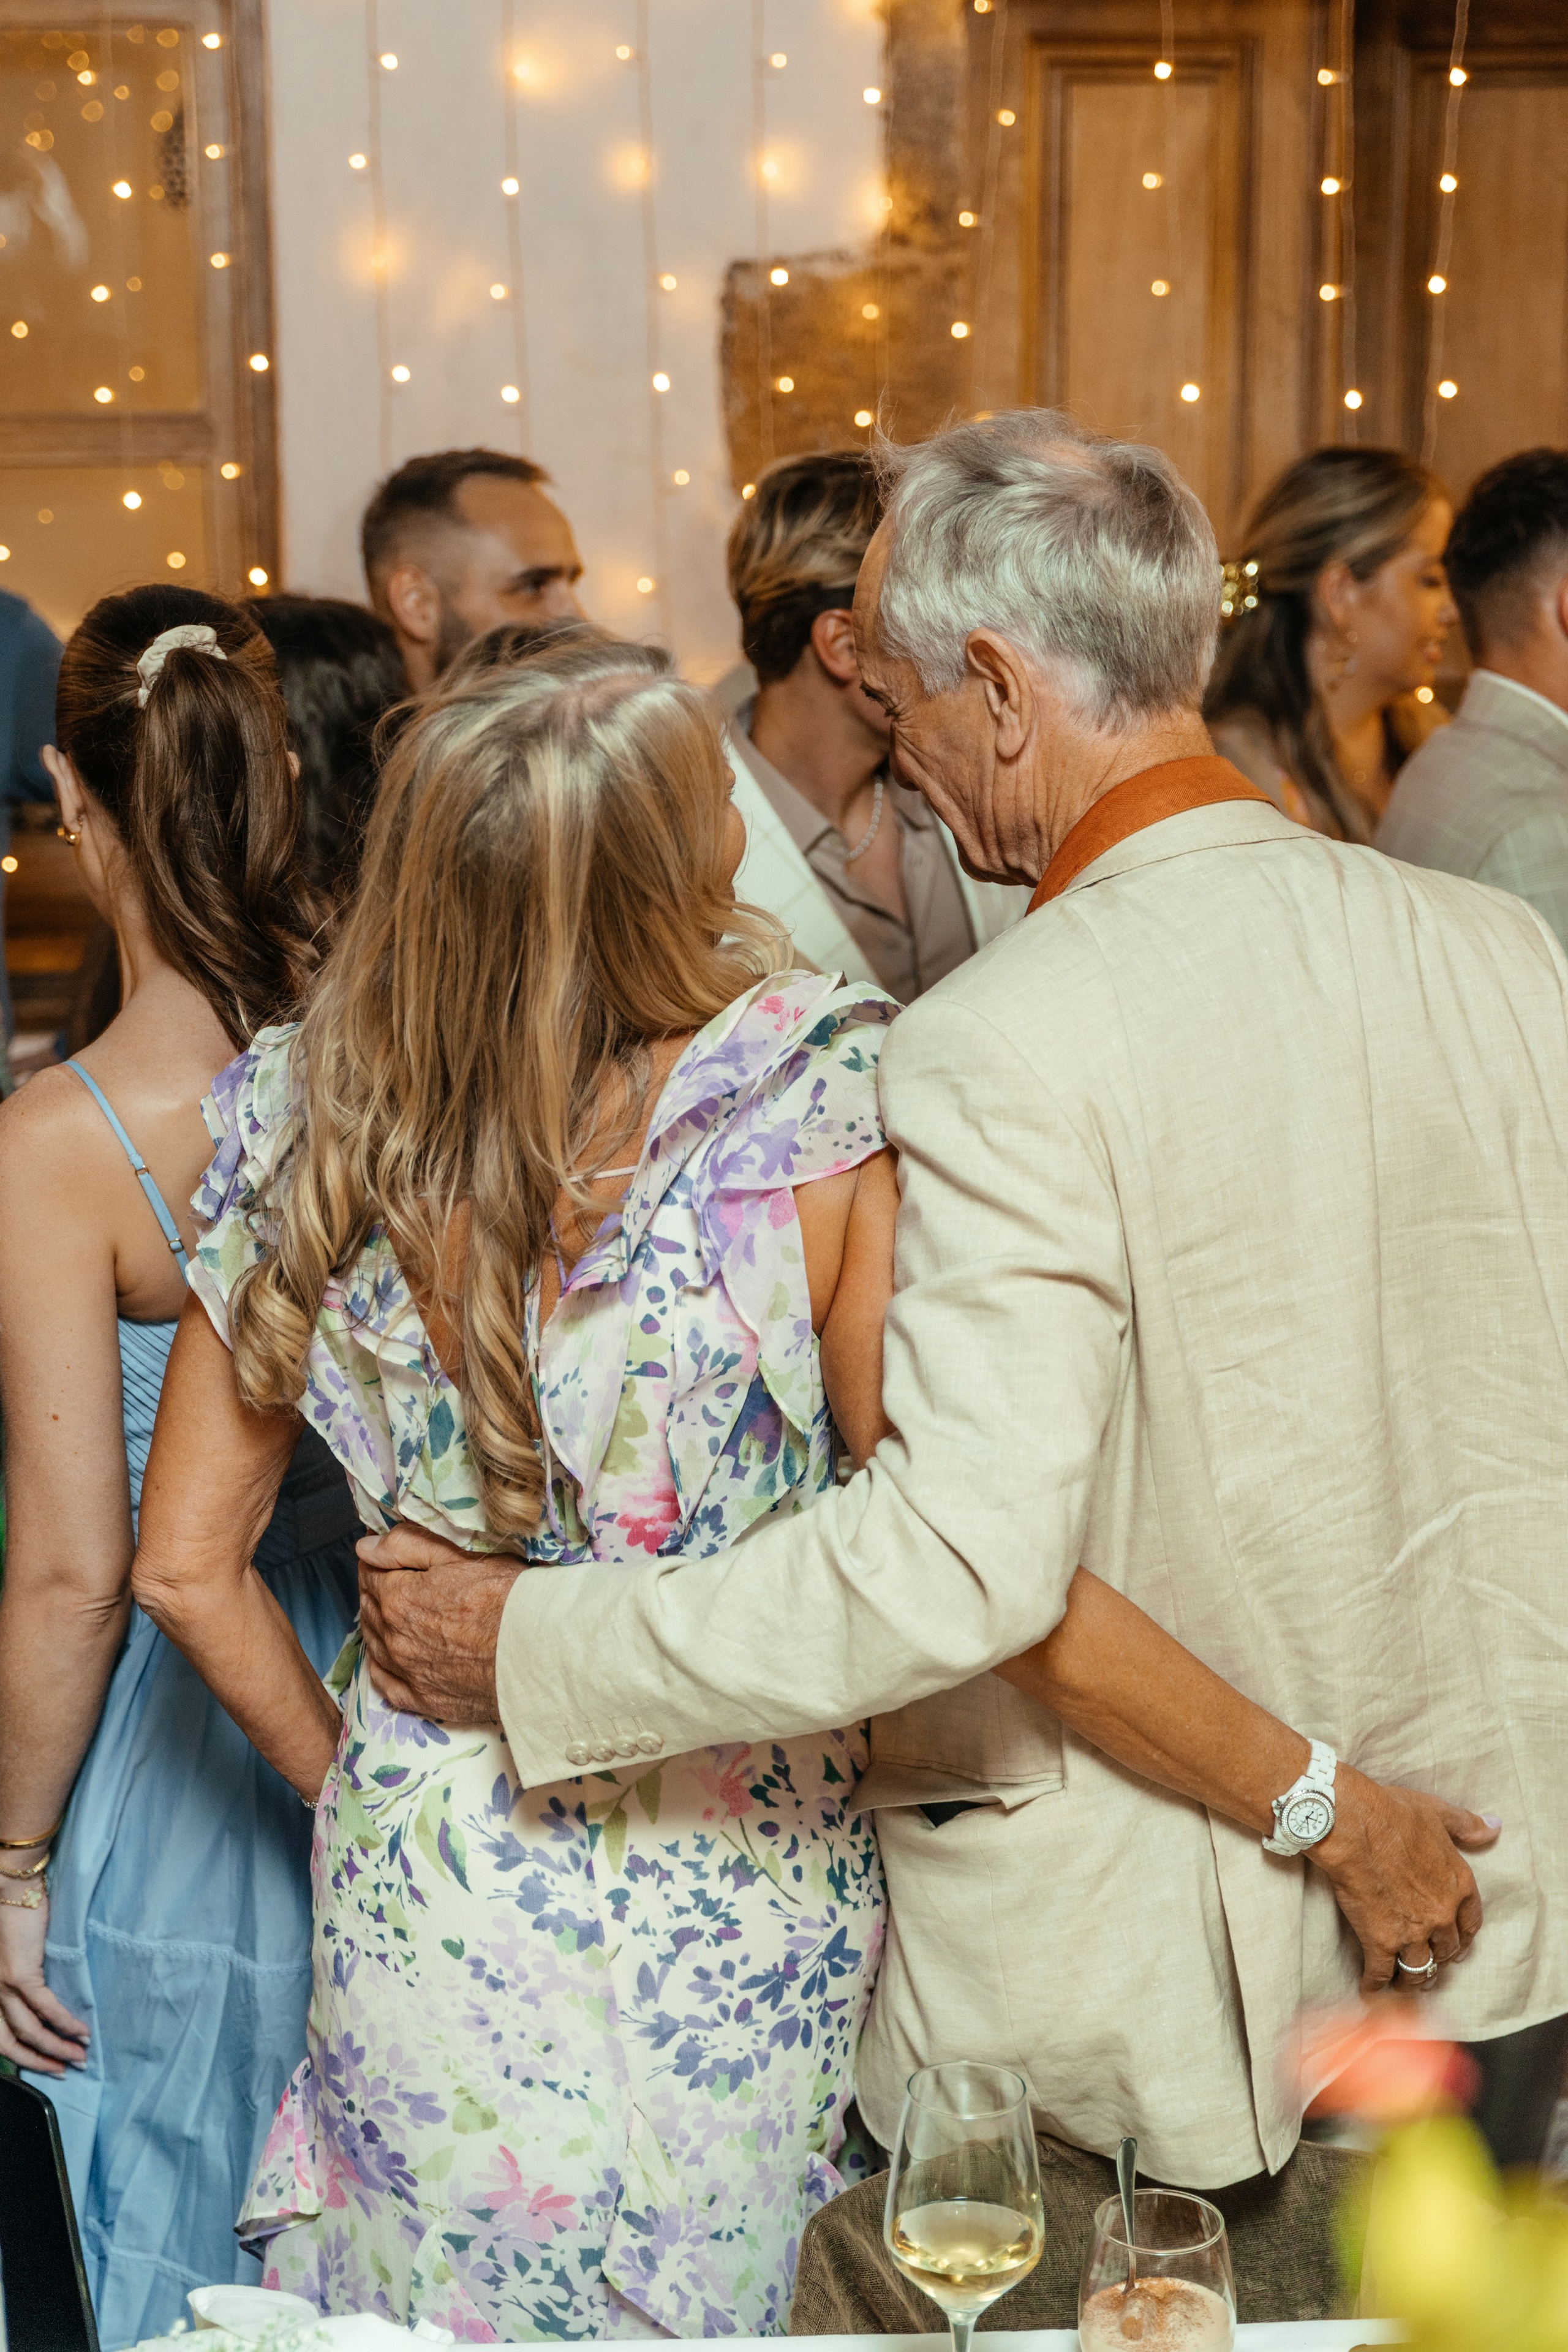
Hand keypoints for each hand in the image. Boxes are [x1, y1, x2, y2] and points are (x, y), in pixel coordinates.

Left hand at [0, 1893, 88, 2075]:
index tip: (51, 2064)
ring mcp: (2, 1987)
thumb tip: (46, 2003)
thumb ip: (22, 1980)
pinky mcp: (20, 1975)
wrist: (12, 1888)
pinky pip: (45, 2008)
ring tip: (80, 2055)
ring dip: (57, 2048)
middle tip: (66, 2069)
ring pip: (29, 2032)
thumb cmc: (14, 1916)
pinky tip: (80, 2030)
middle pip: (11, 2044)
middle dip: (41, 2061)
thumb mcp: (13, 1956)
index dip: (26, 2057)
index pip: (1, 2038)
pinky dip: (64, 2023)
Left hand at [356, 1525, 521, 1723]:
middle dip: (376, 1591)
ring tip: (393, 1613)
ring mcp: (406, 1672)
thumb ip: (407, 1546)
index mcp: (398, 1598)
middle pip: (369, 1609)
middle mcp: (394, 1638)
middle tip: (392, 1580)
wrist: (536, 1651)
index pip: (370, 1574)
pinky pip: (385, 1684)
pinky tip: (386, 1658)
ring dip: (377, 1625)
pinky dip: (381, 1667)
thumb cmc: (505, 1596)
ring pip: (374, 1644)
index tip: (387, 1556)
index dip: (377, 1561)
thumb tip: (365, 1547)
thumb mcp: (459, 1556)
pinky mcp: (423, 1699)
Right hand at [1310, 1763, 1500, 1992]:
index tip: (1454, 1943)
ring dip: (1413, 1979)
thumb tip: (1493, 1827)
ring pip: (1418, 1969)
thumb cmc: (1393, 1813)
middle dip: (1437, 1958)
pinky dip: (1375, 1985)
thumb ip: (1466, 1825)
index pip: (1470, 1924)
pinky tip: (1369, 1990)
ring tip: (1404, 1983)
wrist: (1353, 1824)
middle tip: (1427, 1962)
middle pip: (1445, 1951)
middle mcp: (1441, 1915)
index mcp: (1459, 1885)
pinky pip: (1381, 1973)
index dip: (1462, 1936)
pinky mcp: (1380, 1940)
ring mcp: (1412, 1932)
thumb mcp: (1437, 1813)